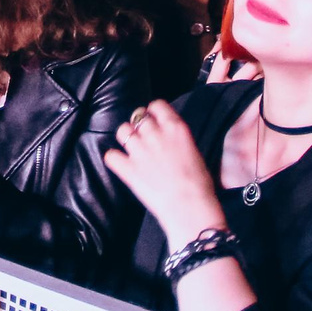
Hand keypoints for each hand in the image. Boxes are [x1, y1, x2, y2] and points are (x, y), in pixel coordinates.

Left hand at [102, 99, 228, 245]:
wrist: (190, 206)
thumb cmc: (200, 183)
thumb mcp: (194, 152)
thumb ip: (178, 140)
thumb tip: (169, 140)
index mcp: (175, 128)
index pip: (157, 105)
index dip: (153, 112)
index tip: (153, 120)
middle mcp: (155, 134)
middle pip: (138, 116)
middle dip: (139, 125)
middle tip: (143, 137)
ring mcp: (139, 150)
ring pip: (122, 130)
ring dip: (126, 137)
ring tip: (131, 148)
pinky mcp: (128, 168)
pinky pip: (111, 155)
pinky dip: (114, 159)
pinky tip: (120, 163)